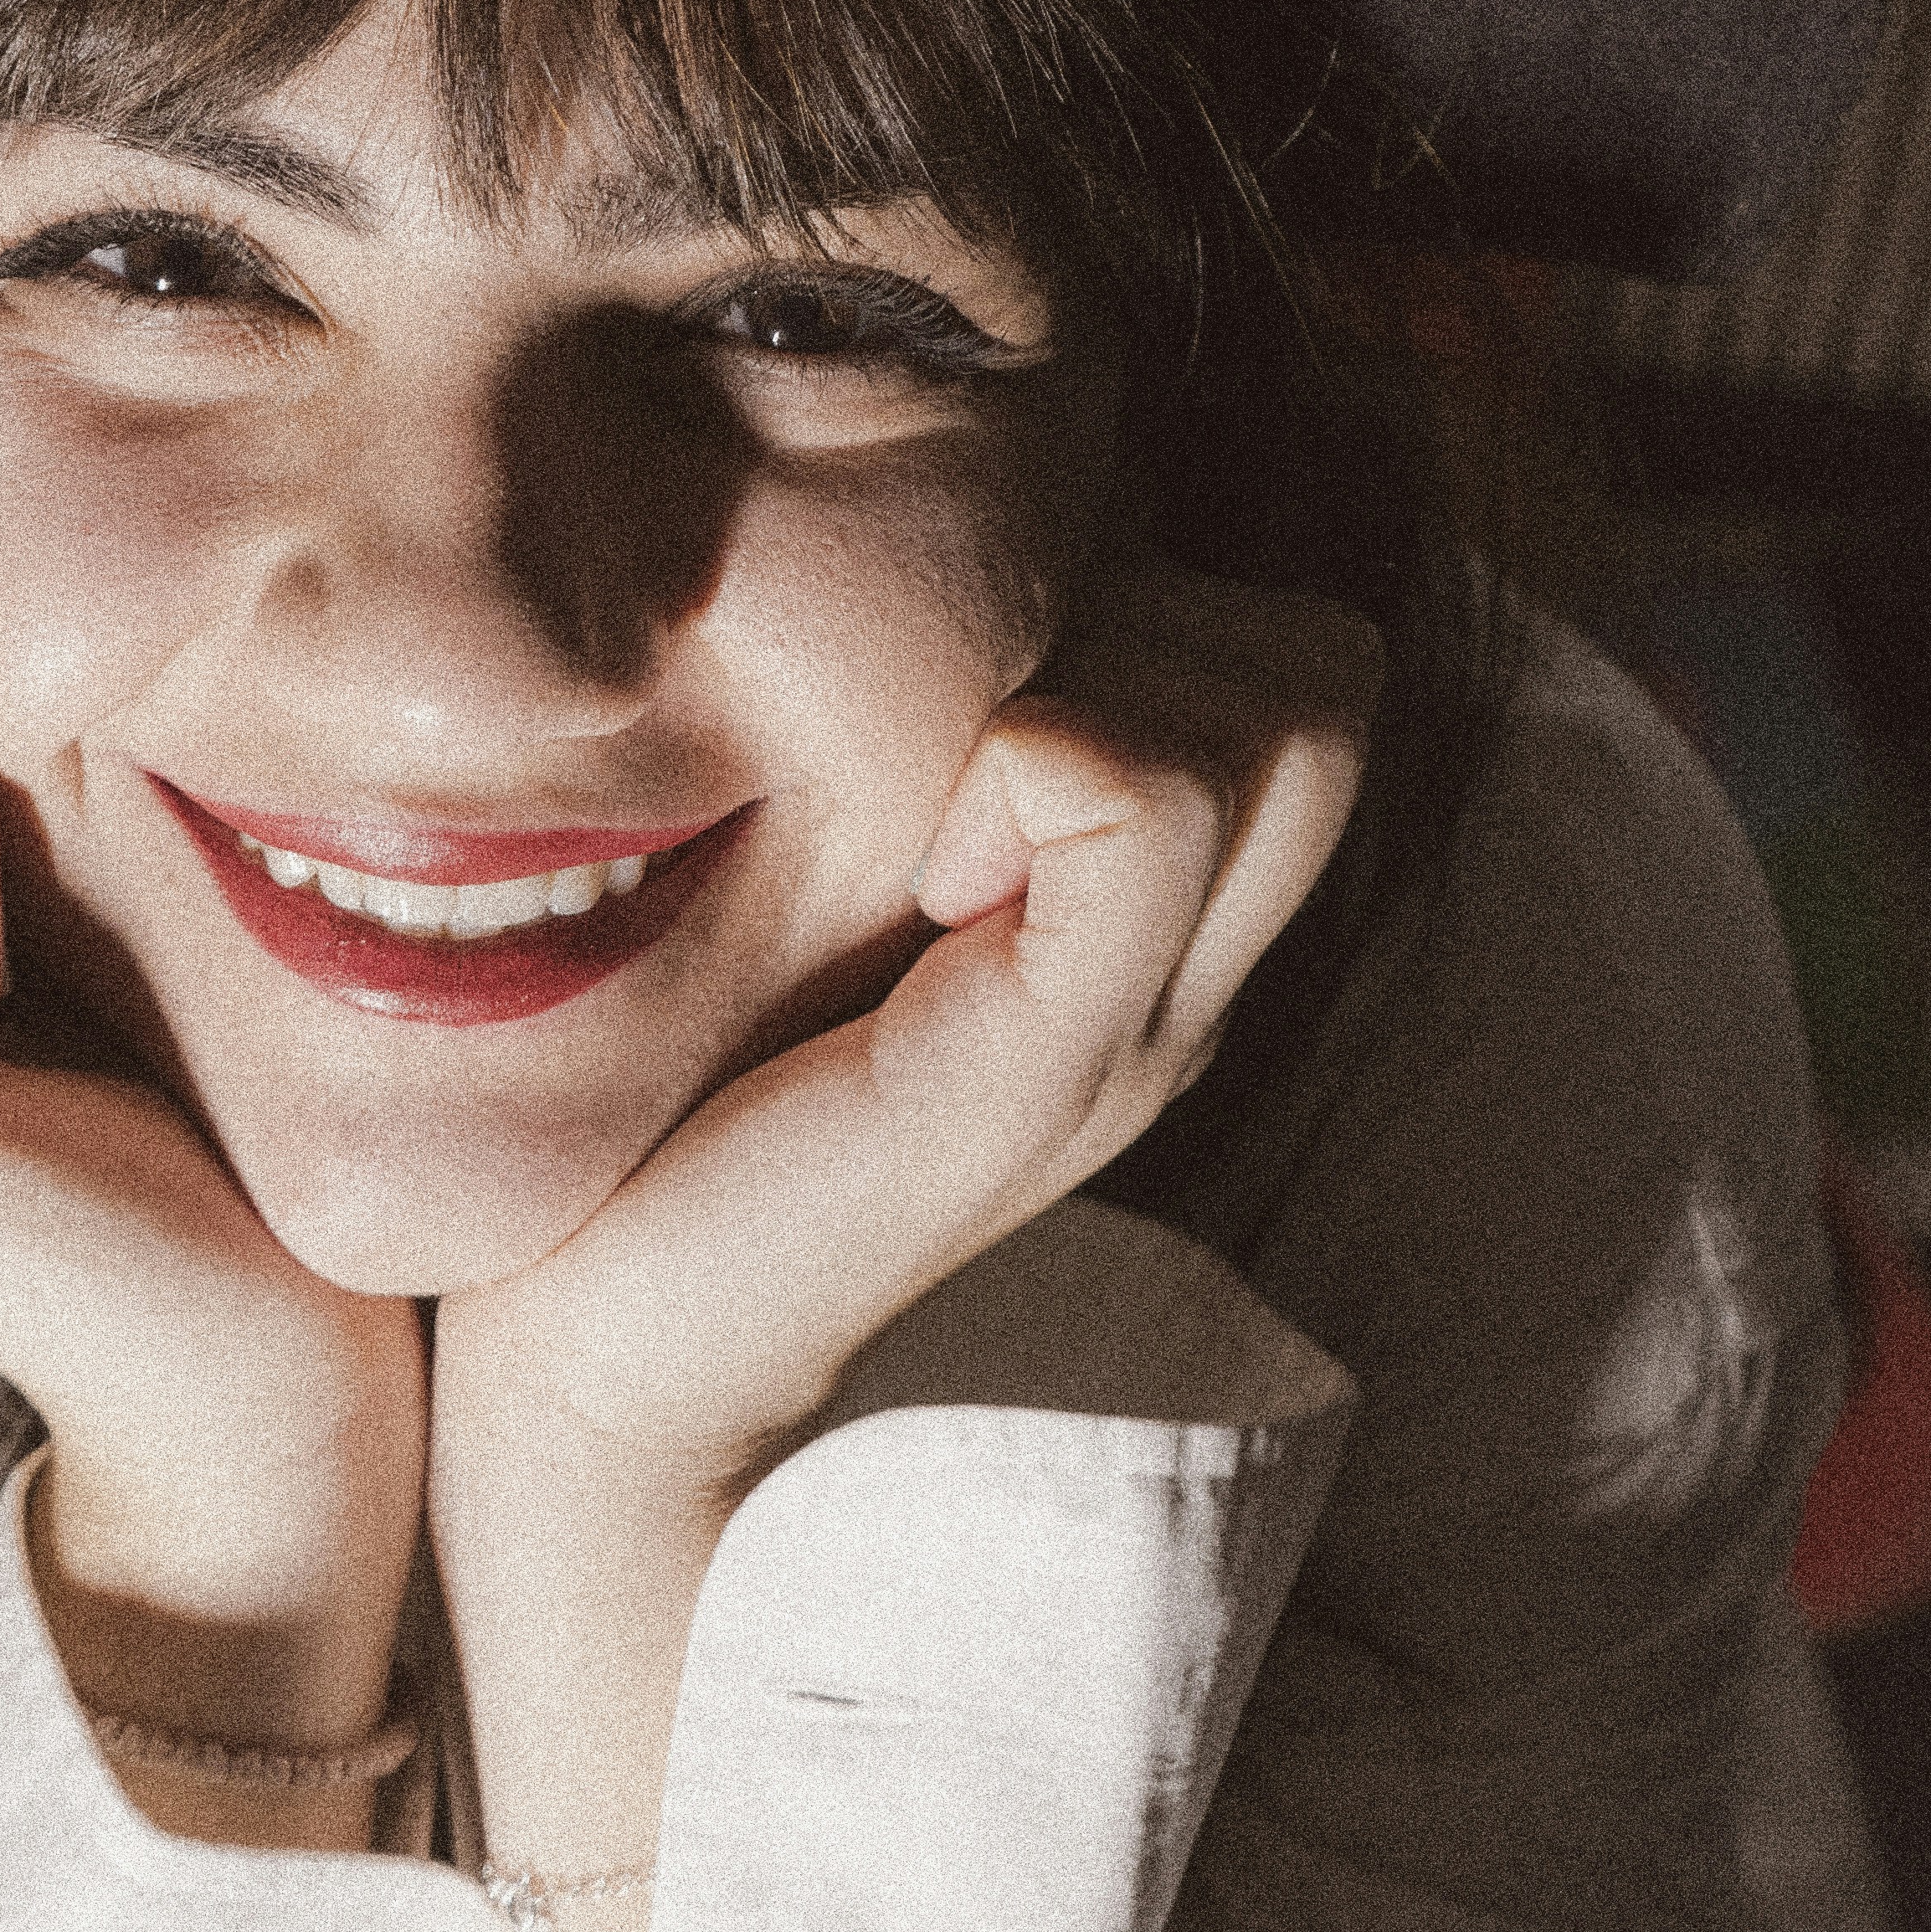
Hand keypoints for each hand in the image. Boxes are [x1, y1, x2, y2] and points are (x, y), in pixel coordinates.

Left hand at [432, 553, 1381, 1488]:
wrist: (608, 1368)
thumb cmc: (684, 1099)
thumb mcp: (837, 893)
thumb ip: (920, 773)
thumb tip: (932, 563)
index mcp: (1150, 942)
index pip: (1303, 669)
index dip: (1157, 618)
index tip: (976, 725)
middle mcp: (1185, 984)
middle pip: (1323, 676)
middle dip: (1150, 633)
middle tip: (964, 762)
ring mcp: (1139, 1034)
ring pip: (1277, 715)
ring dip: (1095, 694)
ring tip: (935, 829)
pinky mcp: (1043, 1071)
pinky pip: (1144, 805)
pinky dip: (1041, 766)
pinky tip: (921, 876)